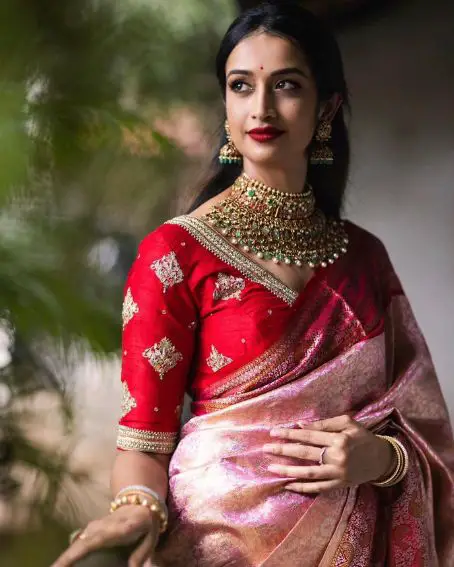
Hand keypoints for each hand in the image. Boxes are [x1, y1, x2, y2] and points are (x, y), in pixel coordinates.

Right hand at [51, 505, 159, 566]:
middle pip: (79, 545)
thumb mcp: (150, 538)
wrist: (140, 502)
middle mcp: (101, 527)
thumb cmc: (146, 524)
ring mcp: (94, 527)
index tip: (62, 566)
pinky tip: (61, 565)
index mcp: (117, 529)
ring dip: (63, 560)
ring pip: (75, 545)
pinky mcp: (90, 530)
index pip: (94, 542)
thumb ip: (141, 555)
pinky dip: (67, 556)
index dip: (77, 554)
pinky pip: (76, 544)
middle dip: (64, 560)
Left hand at [263, 414, 393, 493]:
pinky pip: (317, 488)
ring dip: (288, 471)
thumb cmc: (362, 437)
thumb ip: (323, 424)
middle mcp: (338, 457)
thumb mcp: (347, 423)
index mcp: (339, 438)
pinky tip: (288, 484)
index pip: (308, 436)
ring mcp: (338, 473)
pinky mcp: (339, 485)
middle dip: (283, 450)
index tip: (273, 432)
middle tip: (266, 448)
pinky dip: (302, 487)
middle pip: (305, 453)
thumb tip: (299, 426)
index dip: (289, 434)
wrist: (382, 459)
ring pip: (308, 473)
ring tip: (271, 468)